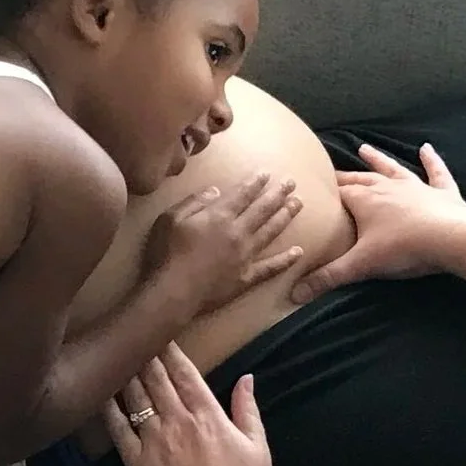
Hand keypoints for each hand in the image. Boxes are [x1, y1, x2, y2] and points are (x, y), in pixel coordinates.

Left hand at [104, 345, 270, 465]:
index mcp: (208, 415)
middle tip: (134, 337)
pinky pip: (117, 428)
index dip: (170, 350)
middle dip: (145, 354)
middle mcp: (177, 421)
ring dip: (126, 373)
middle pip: (155, 378)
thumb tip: (246, 377)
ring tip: (117, 356)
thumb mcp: (258, 448)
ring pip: (134, 396)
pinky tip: (102, 393)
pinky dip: (109, 408)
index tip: (161, 335)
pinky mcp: (135, 462)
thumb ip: (248, 409)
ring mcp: (153, 441)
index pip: (184, 372)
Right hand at [142, 172, 303, 316]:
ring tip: (298, 204)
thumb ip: (194, 202)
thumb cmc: (166, 254)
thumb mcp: (169, 219)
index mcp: (219, 216)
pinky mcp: (246, 278)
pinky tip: (299, 252)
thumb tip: (216, 190)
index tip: (268, 173)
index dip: (256, 182)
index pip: (243, 194)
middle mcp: (237, 232)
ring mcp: (245, 256)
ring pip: (270, 232)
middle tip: (291, 183)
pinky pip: (271, 268)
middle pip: (263, 209)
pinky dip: (285, 260)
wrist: (173, 292)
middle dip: (278, 194)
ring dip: (286, 217)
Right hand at [290, 142, 465, 302]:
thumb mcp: (361, 265)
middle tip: (331, 172)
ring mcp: (416, 187)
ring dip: (378, 159)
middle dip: (344, 176)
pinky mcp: (442, 193)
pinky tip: (427, 149)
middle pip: (360, 178)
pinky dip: (432, 161)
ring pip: (392, 169)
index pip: (338, 192)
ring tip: (364, 148)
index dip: (323, 191)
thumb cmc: (403, 248)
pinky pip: (436, 172)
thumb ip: (327, 278)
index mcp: (365, 200)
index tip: (309, 186)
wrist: (451, 239)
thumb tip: (294, 295)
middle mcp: (388, 187)